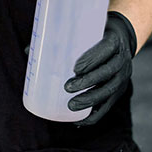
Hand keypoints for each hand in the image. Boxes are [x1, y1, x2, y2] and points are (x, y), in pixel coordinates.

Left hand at [65, 11, 136, 125]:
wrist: (121, 39)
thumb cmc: (96, 34)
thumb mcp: (86, 30)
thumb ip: (61, 38)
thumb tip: (28, 50)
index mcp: (115, 40)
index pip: (107, 48)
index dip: (93, 58)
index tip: (75, 67)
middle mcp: (122, 59)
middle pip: (108, 72)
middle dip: (88, 81)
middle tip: (67, 87)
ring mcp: (123, 76)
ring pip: (109, 90)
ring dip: (91, 99)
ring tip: (71, 105)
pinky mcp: (120, 90)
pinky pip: (109, 105)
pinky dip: (95, 114)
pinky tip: (80, 120)